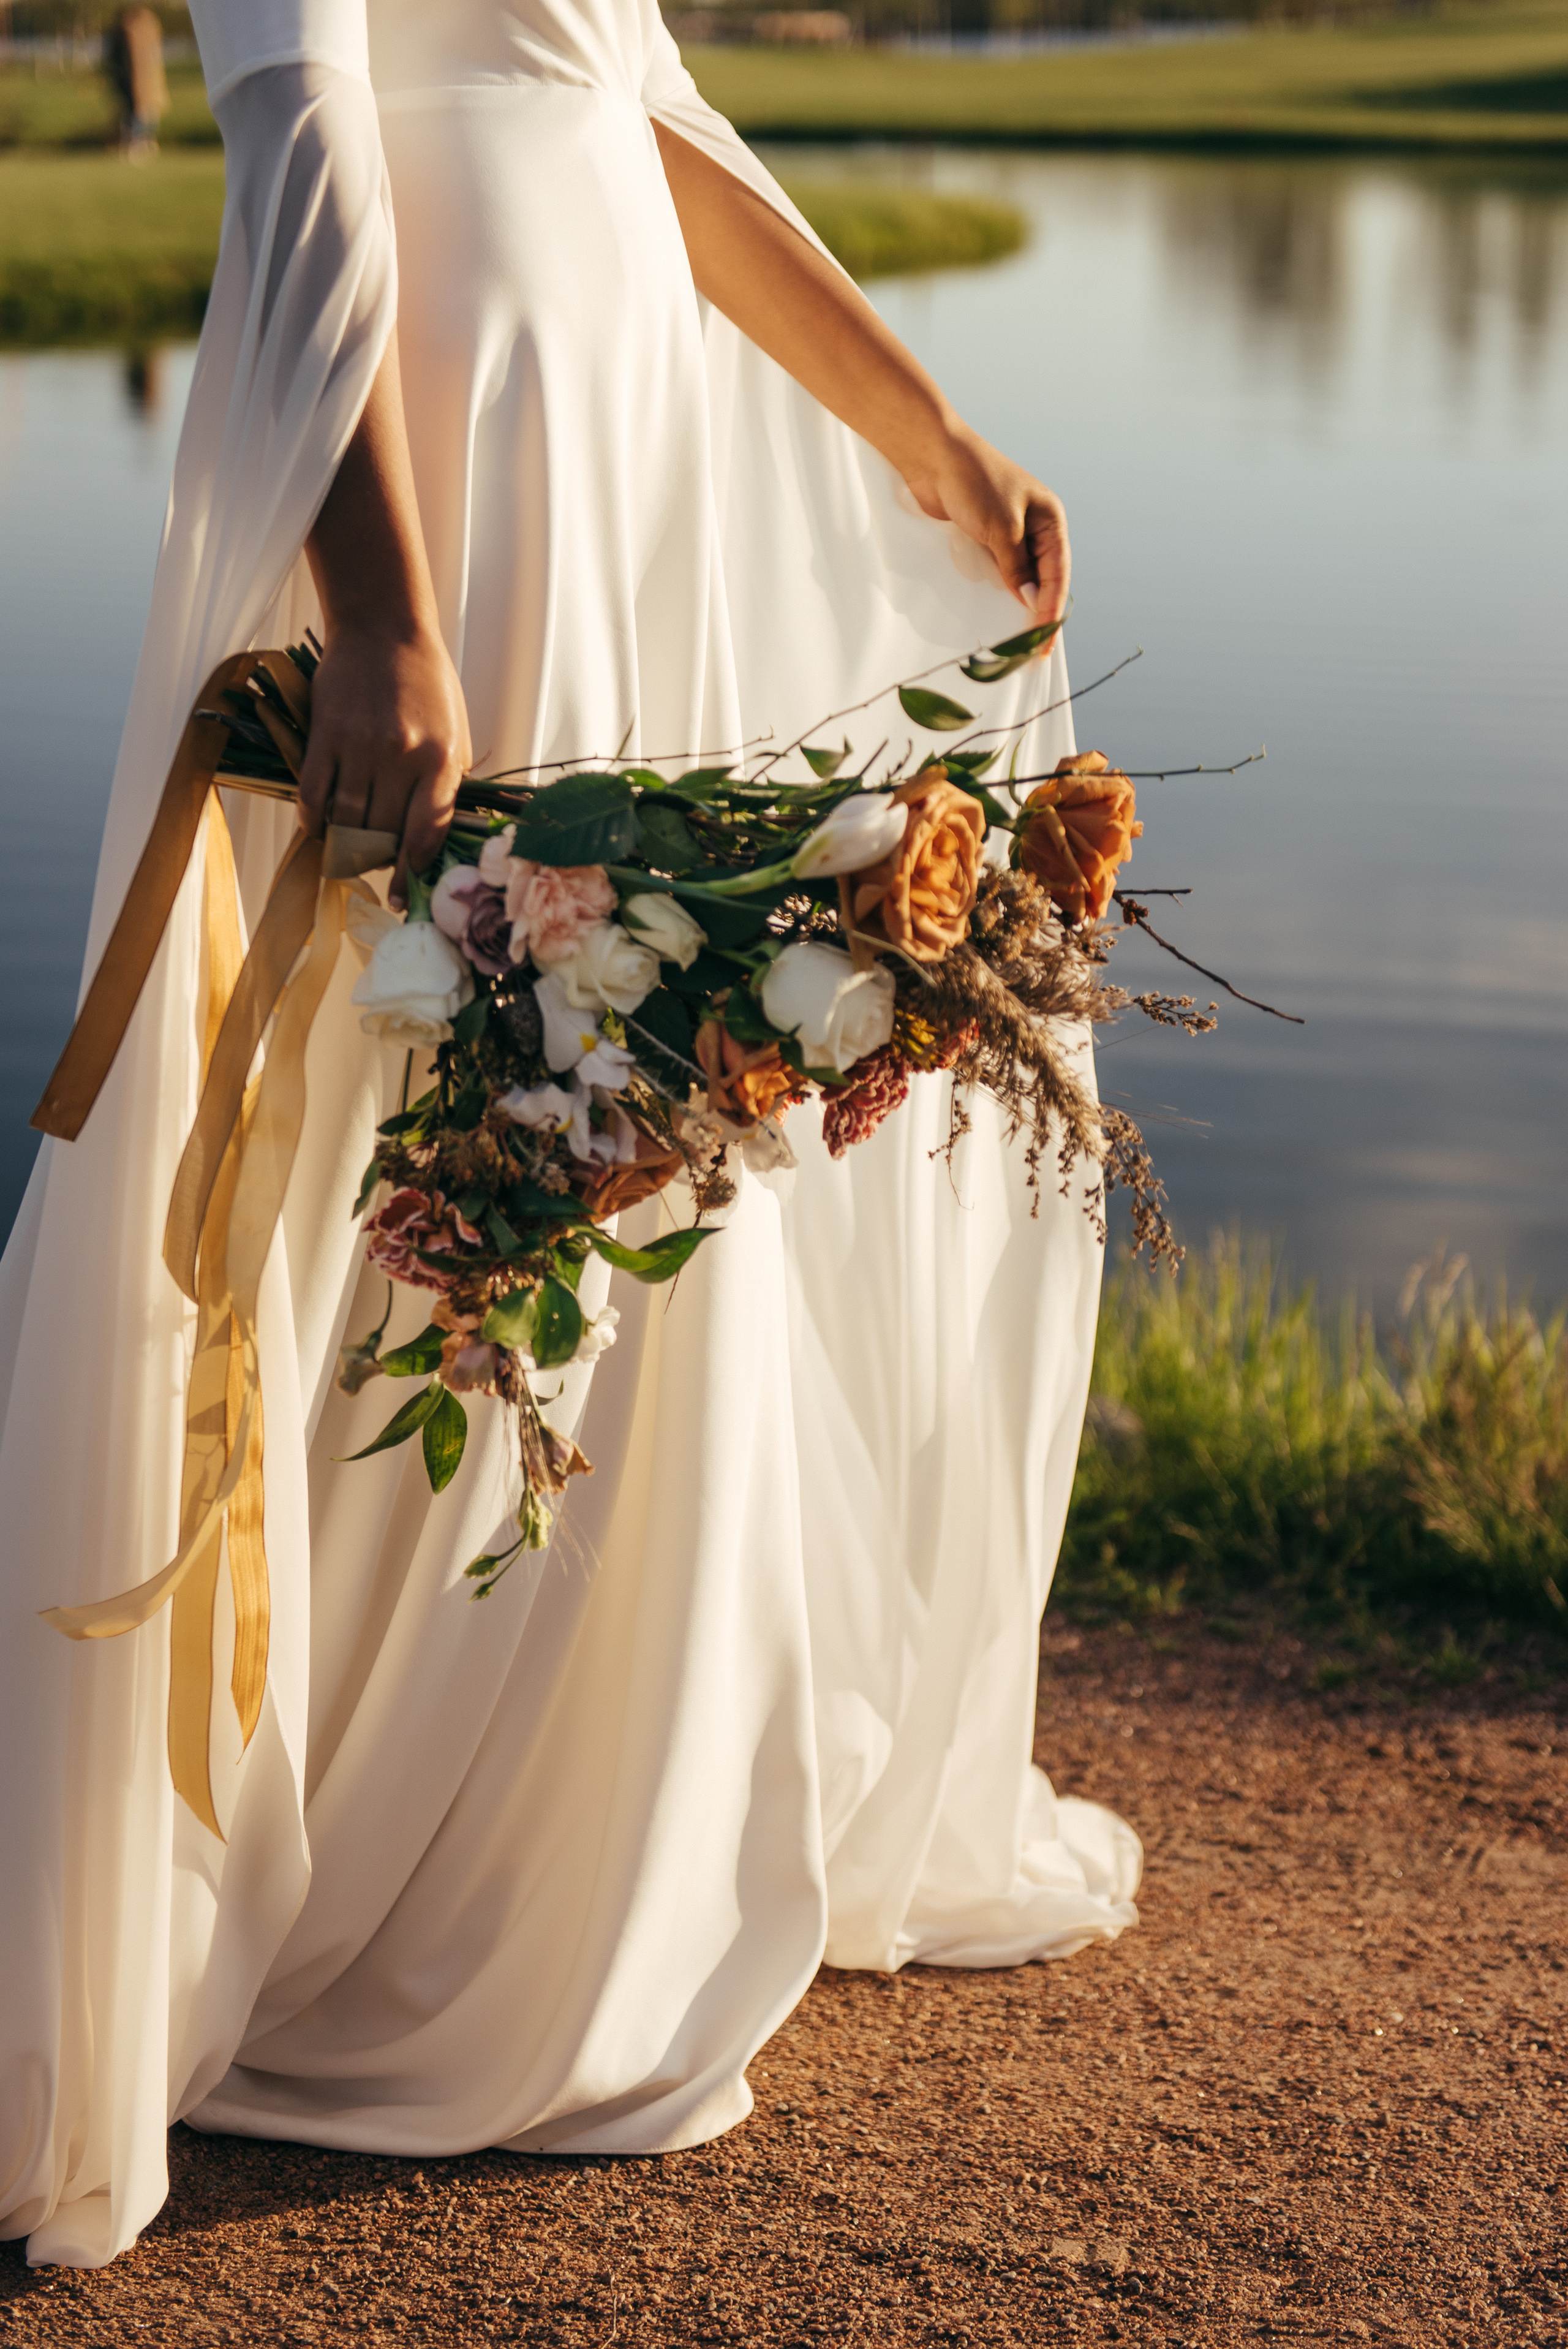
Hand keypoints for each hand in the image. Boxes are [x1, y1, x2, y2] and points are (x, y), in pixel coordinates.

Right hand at [297, 620, 470, 908]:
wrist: (384, 629)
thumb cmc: (427, 683)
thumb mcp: (457, 732)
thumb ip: (448, 783)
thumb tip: (438, 837)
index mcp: (440, 760)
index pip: (425, 834)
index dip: (411, 871)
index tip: (401, 893)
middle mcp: (401, 757)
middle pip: (383, 833)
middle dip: (378, 859)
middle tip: (374, 866)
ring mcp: (359, 747)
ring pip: (348, 821)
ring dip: (345, 847)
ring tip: (348, 854)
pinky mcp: (325, 736)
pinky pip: (314, 796)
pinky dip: (315, 822)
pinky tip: (319, 831)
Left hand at [903, 425, 1070, 626]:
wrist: (933, 458)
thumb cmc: (974, 482)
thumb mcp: (1002, 529)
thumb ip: (1017, 568)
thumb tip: (1030, 602)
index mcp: (1051, 519)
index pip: (1058, 573)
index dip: (1052, 608)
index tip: (1045, 639)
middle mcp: (1035, 528)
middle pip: (1044, 579)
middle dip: (1040, 612)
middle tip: (1034, 648)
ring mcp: (1010, 534)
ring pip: (1020, 578)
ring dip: (1018, 606)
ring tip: (1018, 638)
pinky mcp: (985, 538)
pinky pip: (997, 573)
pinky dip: (998, 593)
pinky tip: (996, 614)